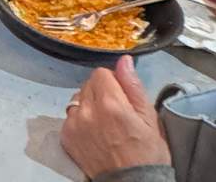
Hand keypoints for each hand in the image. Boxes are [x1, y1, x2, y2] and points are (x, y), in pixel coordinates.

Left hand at [61, 55, 170, 177]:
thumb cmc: (146, 154)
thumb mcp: (149, 119)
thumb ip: (133, 86)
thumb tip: (124, 61)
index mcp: (111, 104)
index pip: (101, 73)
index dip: (113, 81)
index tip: (122, 95)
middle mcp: (88, 111)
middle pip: (88, 84)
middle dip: (102, 92)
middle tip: (116, 111)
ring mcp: (74, 124)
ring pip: (78, 98)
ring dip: (89, 104)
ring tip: (105, 122)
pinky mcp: (66, 135)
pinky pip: (70, 115)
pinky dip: (81, 119)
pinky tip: (95, 132)